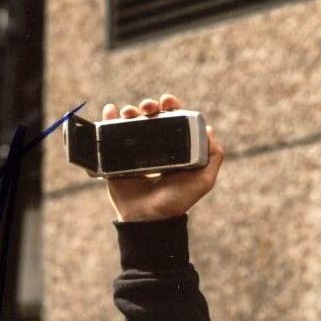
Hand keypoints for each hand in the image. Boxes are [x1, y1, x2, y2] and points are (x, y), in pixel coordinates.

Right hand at [101, 93, 224, 222]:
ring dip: (129, 111)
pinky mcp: (115, 159)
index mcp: (173, 147)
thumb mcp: (203, 180)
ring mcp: (133, 152)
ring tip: (128, 112)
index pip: (172, 119)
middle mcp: (153, 147)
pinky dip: (107, 119)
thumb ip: (213, 157)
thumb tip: (209, 129)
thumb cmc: (176, 201)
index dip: (171, 106)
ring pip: (130, 122)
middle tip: (148, 107)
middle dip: (149, 106)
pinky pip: (109, 135)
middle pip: (150, 117)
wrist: (149, 218)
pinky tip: (110, 110)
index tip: (167, 102)